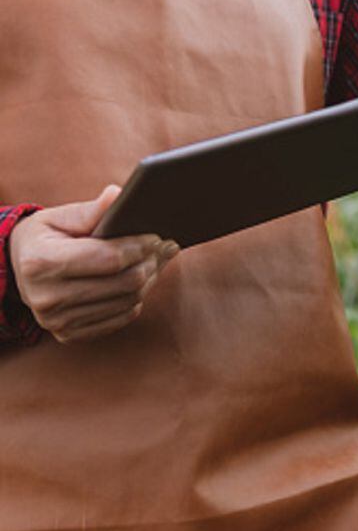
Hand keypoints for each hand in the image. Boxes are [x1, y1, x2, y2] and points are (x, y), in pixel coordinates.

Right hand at [9, 185, 178, 343]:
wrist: (17, 270)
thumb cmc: (42, 238)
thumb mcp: (58, 217)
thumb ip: (91, 210)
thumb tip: (118, 195)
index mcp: (41, 263)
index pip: (109, 258)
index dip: (140, 246)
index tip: (158, 236)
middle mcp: (47, 298)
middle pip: (124, 282)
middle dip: (151, 262)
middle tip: (167, 247)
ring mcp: (58, 321)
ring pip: (128, 301)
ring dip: (150, 280)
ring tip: (158, 261)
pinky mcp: (70, 334)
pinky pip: (121, 318)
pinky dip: (137, 298)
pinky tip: (142, 281)